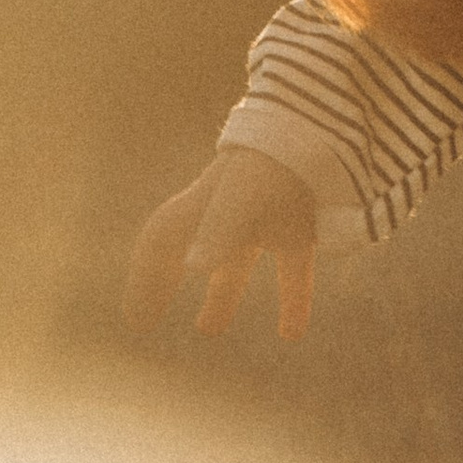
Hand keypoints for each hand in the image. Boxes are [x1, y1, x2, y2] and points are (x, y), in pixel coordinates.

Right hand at [124, 146, 319, 339]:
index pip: (160, 240)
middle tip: (147, 318)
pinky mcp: (301, 226)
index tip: (136, 318)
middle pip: (189, 249)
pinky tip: (291, 335)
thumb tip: (193, 267)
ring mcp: (265, 218)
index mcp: (204, 203)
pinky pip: (292, 271)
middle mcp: (230, 212)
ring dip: (221, 295)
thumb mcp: (242, 196)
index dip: (144, 277)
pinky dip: (292, 302)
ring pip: (236, 262)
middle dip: (164, 281)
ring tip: (208, 330)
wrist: (326, 127)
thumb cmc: (275, 160)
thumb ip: (219, 230)